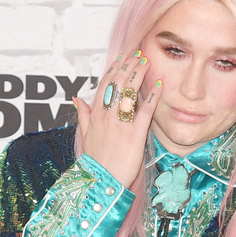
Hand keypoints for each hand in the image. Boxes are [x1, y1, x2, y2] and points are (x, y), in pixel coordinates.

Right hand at [74, 48, 160, 192]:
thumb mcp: (85, 136)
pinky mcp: (135, 134)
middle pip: (118, 83)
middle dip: (129, 65)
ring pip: (129, 91)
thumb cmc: (95, 162)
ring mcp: (121, 124)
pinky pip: (145, 111)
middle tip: (138, 53)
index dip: (114, 69)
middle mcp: (107, 115)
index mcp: (96, 115)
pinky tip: (159, 84)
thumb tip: (77, 98)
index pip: (105, 85)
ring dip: (138, 73)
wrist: (101, 182)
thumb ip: (83, 115)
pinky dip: (152, 96)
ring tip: (147, 61)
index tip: (122, 58)